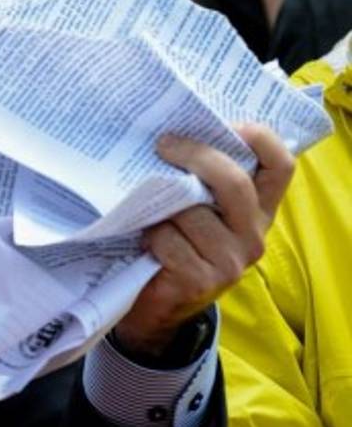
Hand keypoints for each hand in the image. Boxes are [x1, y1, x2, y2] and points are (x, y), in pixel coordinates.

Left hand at [113, 124, 294, 358]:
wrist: (156, 302)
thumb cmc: (173, 240)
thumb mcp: (194, 206)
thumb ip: (198, 177)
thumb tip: (171, 128)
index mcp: (256, 209)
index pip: (280, 166)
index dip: (259, 138)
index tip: (227, 124)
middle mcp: (252, 234)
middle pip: (234, 182)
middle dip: (195, 156)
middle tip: (163, 144)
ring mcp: (230, 261)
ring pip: (193, 212)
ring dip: (162, 205)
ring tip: (148, 212)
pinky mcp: (202, 281)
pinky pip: (170, 240)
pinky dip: (151, 235)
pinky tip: (146, 242)